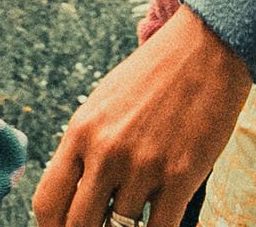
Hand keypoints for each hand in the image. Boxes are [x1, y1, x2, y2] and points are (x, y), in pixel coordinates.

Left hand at [31, 6, 250, 226]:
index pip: (47, 202)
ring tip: (137, 217)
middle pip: (78, 226)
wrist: (208, 46)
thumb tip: (77, 194)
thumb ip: (86, 147)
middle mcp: (106, 151)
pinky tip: (161, 221)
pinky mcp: (181, 175)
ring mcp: (143, 165)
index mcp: (81, 130)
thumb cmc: (157, 74)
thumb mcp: (105, 102)